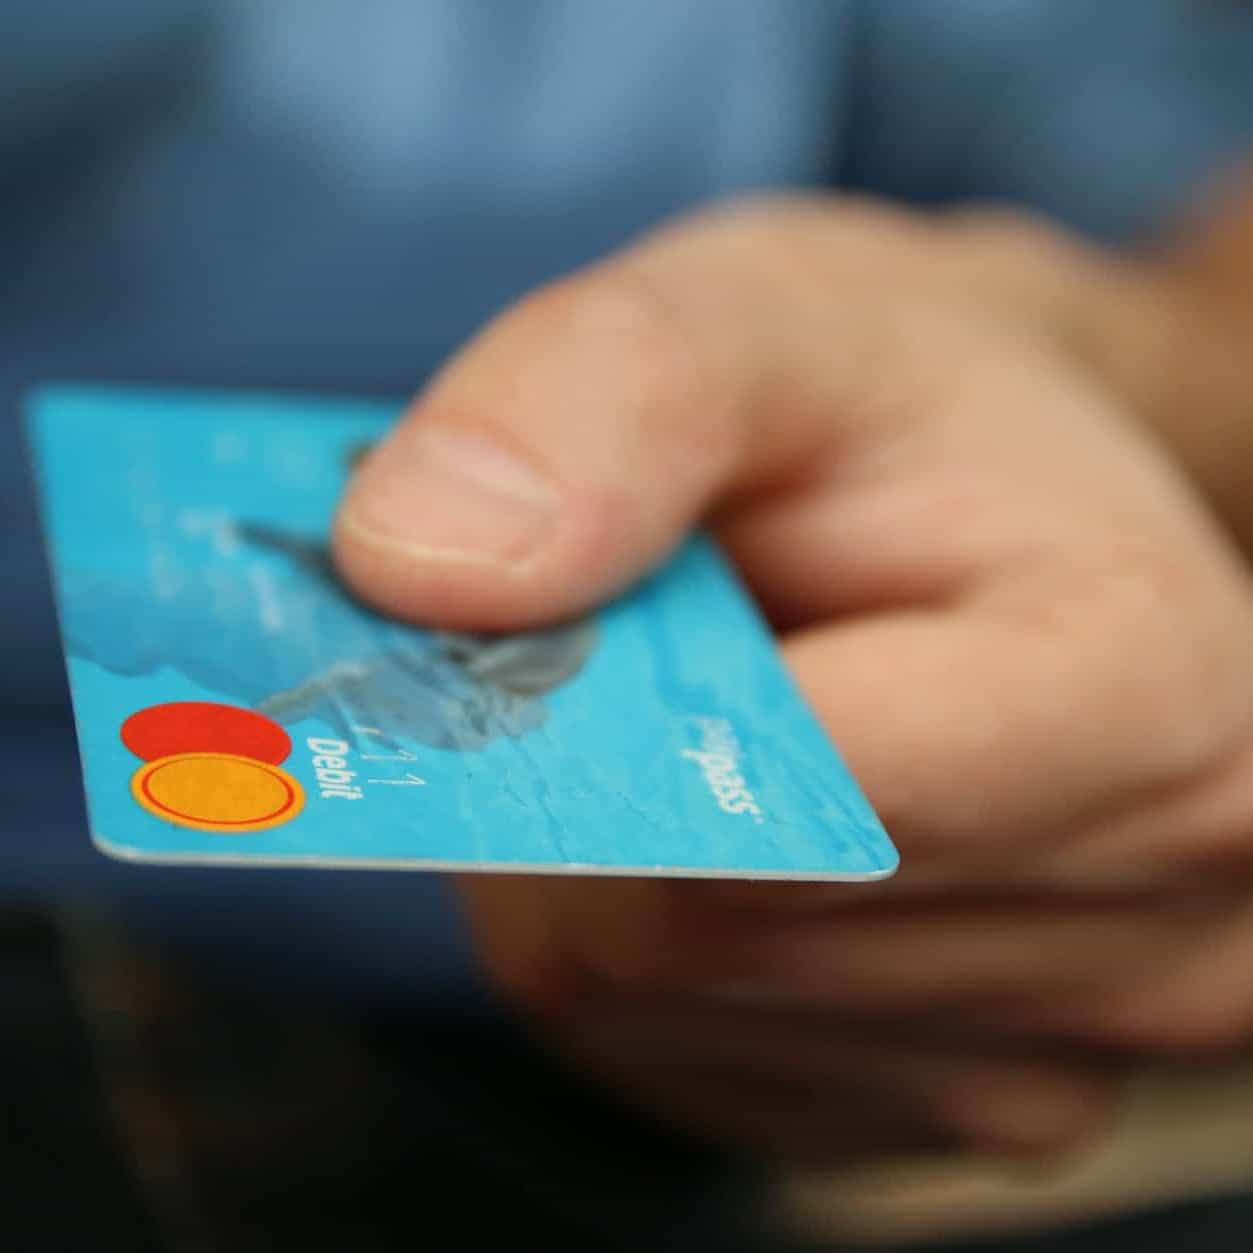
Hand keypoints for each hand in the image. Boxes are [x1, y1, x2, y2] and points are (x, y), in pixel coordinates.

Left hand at [332, 198, 1252, 1161]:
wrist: (998, 509)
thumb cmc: (902, 410)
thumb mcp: (774, 315)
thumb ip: (613, 396)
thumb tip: (418, 565)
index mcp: (1151, 699)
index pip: (796, 794)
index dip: (593, 713)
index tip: (497, 625)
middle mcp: (1150, 922)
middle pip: (694, 930)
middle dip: (576, 778)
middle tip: (591, 646)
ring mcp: (1047, 1055)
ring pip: (654, 1004)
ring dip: (591, 854)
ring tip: (677, 719)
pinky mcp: (933, 1103)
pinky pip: (671, 1052)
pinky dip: (629, 930)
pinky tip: (705, 821)